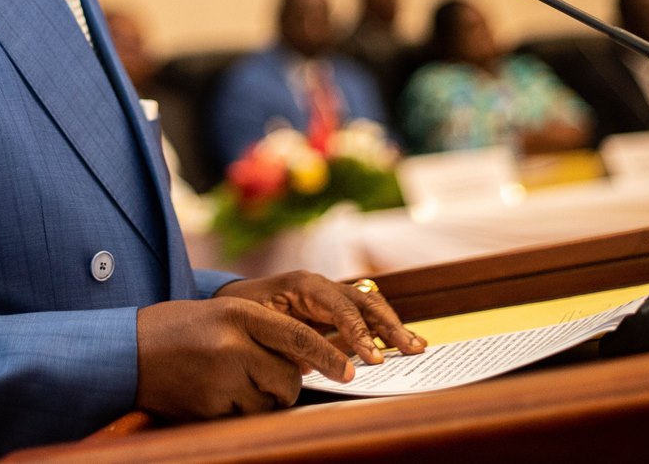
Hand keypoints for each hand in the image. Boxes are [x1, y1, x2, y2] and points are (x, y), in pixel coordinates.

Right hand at [134, 297, 353, 418]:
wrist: (127, 351)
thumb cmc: (180, 330)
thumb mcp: (221, 316)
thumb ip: (262, 332)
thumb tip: (307, 361)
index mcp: (238, 313)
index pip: (298, 337)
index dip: (328, 357)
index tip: (350, 372)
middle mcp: (231, 345)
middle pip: (287, 379)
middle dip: (284, 384)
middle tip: (261, 375)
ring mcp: (220, 379)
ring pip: (268, 402)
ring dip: (259, 398)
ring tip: (226, 380)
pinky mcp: (209, 408)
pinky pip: (244, 417)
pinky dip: (236, 411)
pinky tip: (211, 393)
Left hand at [215, 270, 425, 366]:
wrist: (232, 301)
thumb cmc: (242, 313)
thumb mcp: (260, 327)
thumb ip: (288, 342)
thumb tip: (316, 364)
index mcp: (304, 284)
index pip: (340, 307)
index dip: (359, 332)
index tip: (374, 357)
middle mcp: (322, 285)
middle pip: (364, 300)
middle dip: (389, 325)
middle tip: (411, 348)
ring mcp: (329, 293)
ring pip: (370, 304)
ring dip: (393, 325)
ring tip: (416, 346)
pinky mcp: (332, 307)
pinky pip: (363, 314)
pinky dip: (383, 328)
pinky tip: (401, 343)